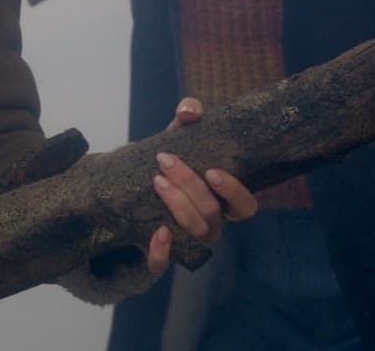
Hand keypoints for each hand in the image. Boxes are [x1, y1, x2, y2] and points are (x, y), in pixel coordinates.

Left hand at [146, 97, 257, 275]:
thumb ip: (187, 118)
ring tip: (157, 179)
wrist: (130, 189)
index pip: (245, 207)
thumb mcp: (178, 138)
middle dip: (190, 186)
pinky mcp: (159, 255)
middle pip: (213, 214)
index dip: (233, 192)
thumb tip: (190, 111)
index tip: (212, 171)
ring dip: (177, 205)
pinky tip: (157, 231)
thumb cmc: (169, 162)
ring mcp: (187, 242)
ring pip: (195, 232)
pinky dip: (162, 251)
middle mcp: (211, 224)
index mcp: (223, 201)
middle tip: (166, 161)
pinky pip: (163, 264)